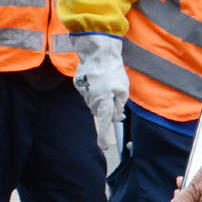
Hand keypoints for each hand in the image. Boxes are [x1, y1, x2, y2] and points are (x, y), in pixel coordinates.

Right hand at [70, 34, 129, 169]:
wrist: (98, 53)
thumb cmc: (113, 72)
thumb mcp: (123, 90)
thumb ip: (119, 106)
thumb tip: (116, 117)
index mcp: (105, 103)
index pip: (105, 124)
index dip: (104, 137)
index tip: (104, 147)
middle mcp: (92, 101)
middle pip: (101, 112)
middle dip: (108, 108)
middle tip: (115, 97)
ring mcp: (83, 93)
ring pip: (94, 102)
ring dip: (101, 97)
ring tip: (107, 83)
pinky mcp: (78, 85)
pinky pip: (88, 92)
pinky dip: (94, 88)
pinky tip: (98, 78)